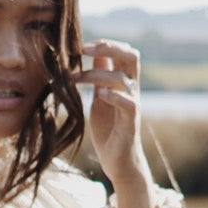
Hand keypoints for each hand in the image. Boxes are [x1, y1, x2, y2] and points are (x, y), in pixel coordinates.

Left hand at [80, 39, 157, 207]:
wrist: (118, 162)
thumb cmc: (108, 131)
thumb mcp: (100, 99)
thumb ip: (100, 79)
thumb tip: (95, 56)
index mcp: (125, 83)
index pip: (124, 53)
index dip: (106, 45)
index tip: (83, 47)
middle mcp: (132, 91)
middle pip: (131, 56)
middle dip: (108, 47)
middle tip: (84, 49)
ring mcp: (133, 106)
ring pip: (123, 78)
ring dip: (96, 75)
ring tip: (74, 78)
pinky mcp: (131, 124)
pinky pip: (130, 105)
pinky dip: (115, 96)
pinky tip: (100, 95)